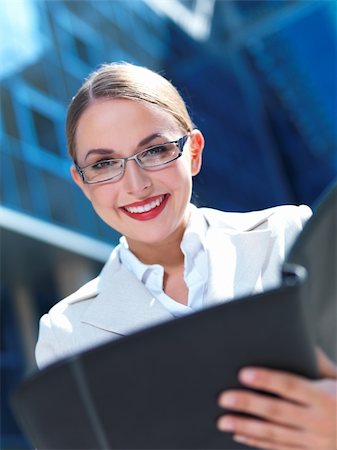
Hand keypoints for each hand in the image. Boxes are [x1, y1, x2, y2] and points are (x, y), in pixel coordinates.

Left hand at [217, 349, 336, 448]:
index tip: (243, 373)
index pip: (291, 386)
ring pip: (274, 434)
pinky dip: (258, 443)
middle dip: (248, 405)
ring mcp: (315, 442)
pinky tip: (239, 435)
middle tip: (223, 398)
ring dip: (246, 427)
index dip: (266, 380)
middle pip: (277, 411)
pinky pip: (280, 449)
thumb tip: (300, 341)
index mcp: (325, 397)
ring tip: (222, 420)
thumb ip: (319, 363)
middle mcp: (319, 421)